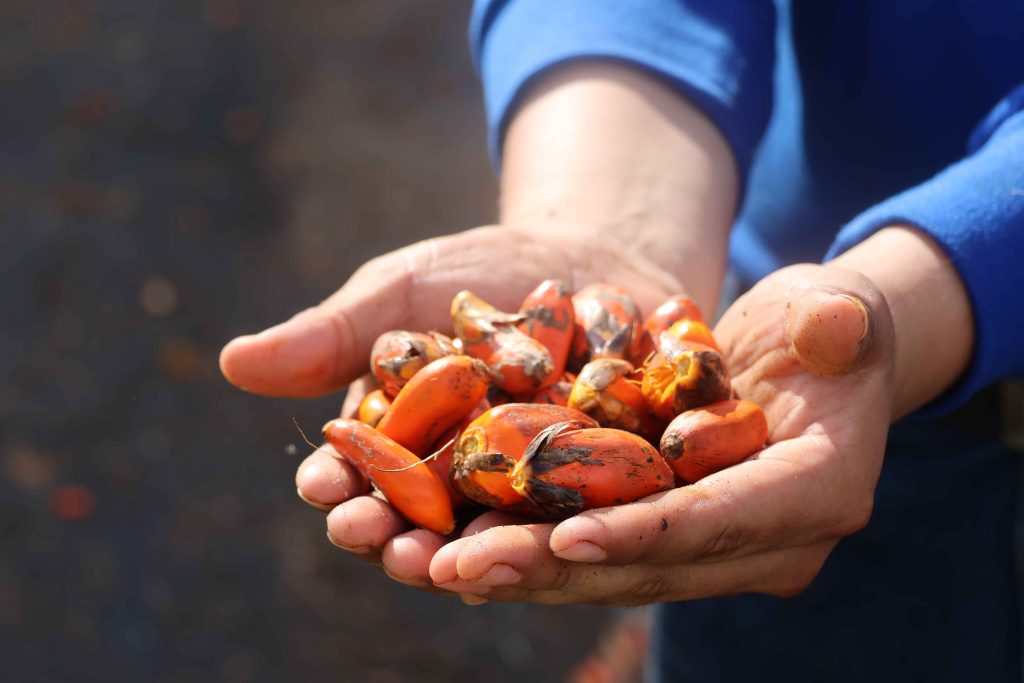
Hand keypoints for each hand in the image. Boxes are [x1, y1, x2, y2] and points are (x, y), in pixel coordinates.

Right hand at [220, 223, 683, 592]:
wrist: (592, 257)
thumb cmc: (482, 271)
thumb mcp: (405, 290)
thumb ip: (335, 333)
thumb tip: (234, 361)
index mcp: (397, 440)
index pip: (355, 473)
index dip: (336, 487)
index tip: (323, 492)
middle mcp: (455, 479)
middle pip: (417, 521)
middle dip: (397, 539)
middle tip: (388, 550)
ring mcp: (524, 490)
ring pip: (492, 534)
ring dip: (471, 556)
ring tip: (455, 568)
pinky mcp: (595, 489)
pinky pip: (578, 517)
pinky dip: (565, 529)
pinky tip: (556, 543)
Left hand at [425, 263, 895, 604]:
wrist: (809, 353)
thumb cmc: (827, 325)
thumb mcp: (839, 310)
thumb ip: (840, 320)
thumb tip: (837, 326)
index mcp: (814, 494)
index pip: (721, 521)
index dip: (644, 532)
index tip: (563, 536)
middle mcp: (763, 543)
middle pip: (646, 563)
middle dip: (549, 565)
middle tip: (457, 567)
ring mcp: (711, 547)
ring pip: (604, 569)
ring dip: (516, 569)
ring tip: (430, 565)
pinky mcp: (664, 533)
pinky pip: (587, 546)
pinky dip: (522, 544)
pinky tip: (449, 546)